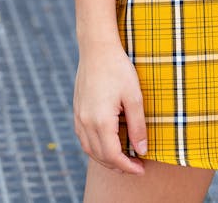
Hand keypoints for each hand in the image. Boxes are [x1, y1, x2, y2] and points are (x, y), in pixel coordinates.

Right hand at [73, 42, 147, 175]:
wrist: (97, 48)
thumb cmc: (118, 68)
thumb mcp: (134, 96)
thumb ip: (138, 126)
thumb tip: (141, 150)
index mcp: (101, 121)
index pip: (113, 156)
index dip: (127, 166)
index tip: (141, 168)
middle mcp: (85, 123)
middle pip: (100, 156)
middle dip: (118, 166)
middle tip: (135, 166)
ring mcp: (78, 116)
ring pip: (89, 149)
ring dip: (105, 159)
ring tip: (123, 159)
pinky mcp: (76, 110)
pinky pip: (84, 137)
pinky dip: (95, 147)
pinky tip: (106, 143)